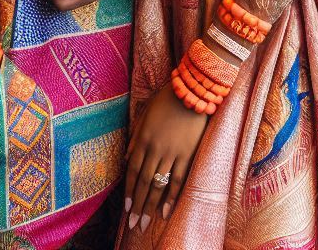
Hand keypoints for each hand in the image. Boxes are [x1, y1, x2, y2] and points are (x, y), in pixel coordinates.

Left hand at [125, 82, 207, 231]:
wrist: (191, 91)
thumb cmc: (166, 100)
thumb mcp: (144, 114)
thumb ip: (135, 138)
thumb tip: (126, 160)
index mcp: (143, 139)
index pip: (132, 170)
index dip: (128, 191)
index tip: (126, 209)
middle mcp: (155, 148)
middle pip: (143, 182)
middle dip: (137, 205)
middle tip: (133, 225)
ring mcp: (172, 152)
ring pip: (158, 184)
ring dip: (150, 206)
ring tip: (145, 223)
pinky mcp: (188, 154)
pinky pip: (178, 179)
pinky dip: (171, 197)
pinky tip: (165, 211)